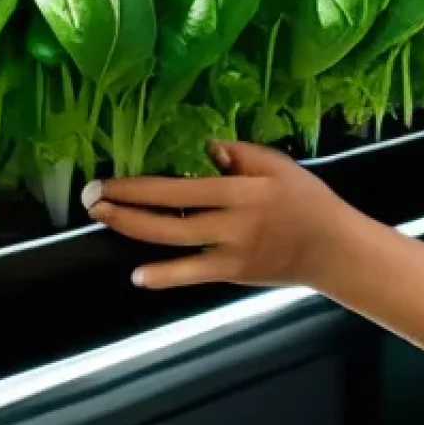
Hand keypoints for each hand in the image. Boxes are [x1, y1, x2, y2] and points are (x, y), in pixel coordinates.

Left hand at [80, 140, 354, 290]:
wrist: (333, 249)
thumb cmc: (307, 199)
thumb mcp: (279, 165)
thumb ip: (241, 154)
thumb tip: (205, 148)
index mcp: (242, 191)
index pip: (180, 189)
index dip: (140, 186)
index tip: (108, 181)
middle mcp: (232, 224)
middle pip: (168, 219)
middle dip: (124, 210)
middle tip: (90, 199)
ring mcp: (231, 253)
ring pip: (174, 244)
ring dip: (134, 232)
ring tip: (103, 219)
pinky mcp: (234, 274)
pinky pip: (194, 275)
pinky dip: (166, 276)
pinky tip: (138, 275)